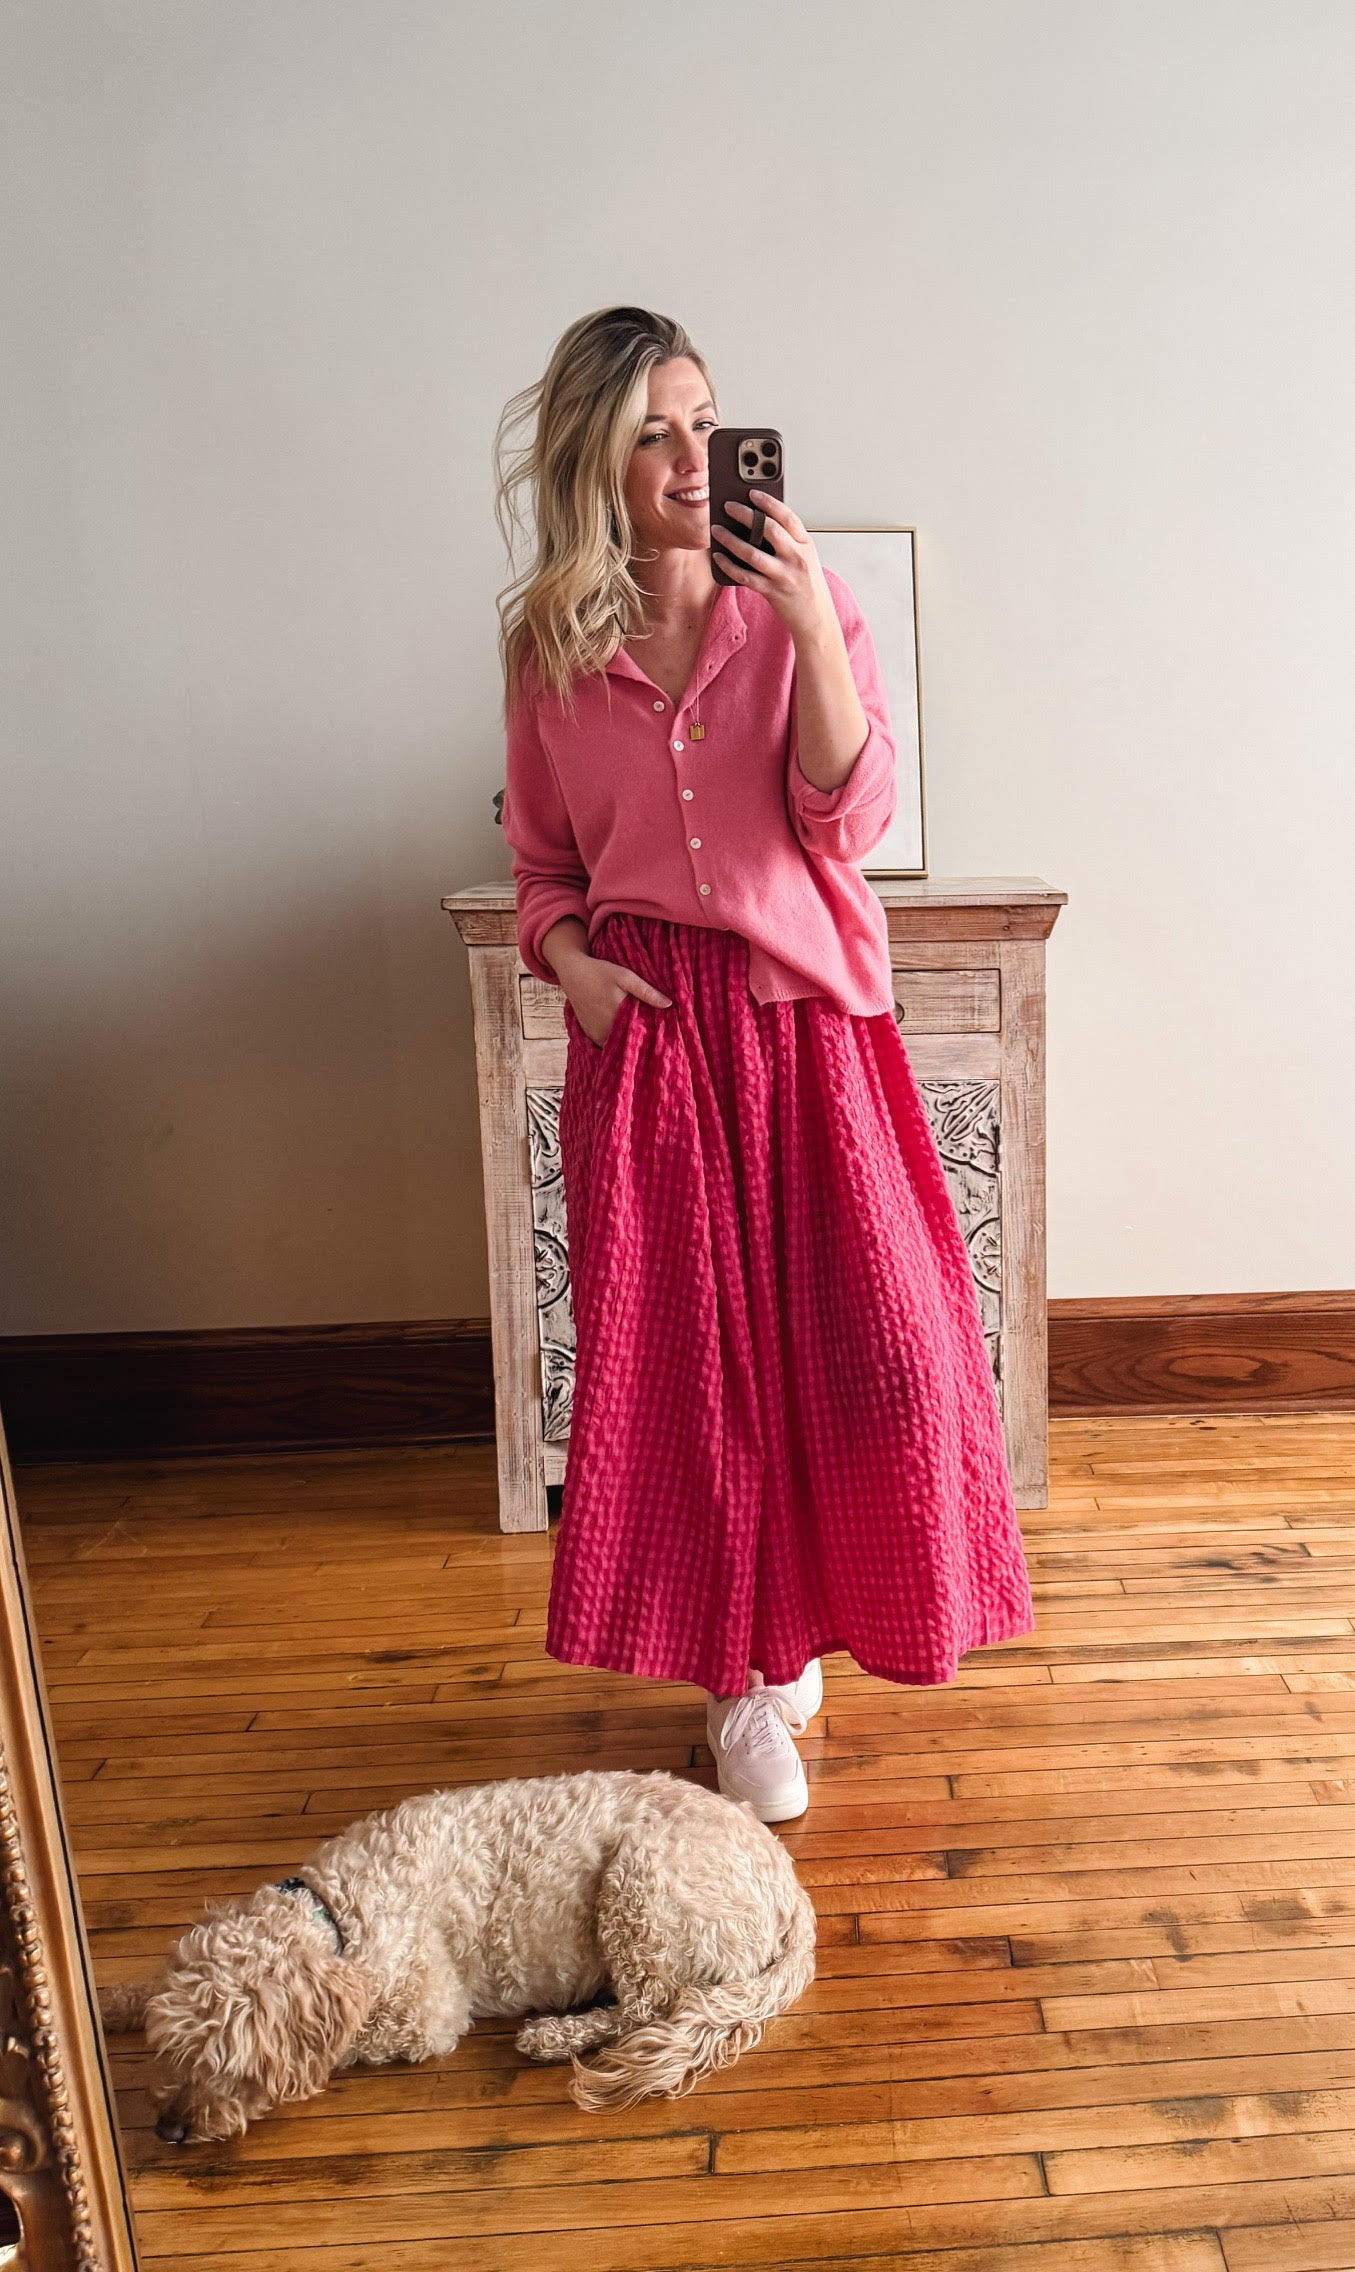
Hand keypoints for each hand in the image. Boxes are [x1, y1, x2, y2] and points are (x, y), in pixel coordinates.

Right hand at [563, 956, 671, 1048]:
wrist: (573, 973)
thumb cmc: (600, 972)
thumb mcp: (625, 976)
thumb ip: (646, 991)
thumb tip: (669, 1004)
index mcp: (617, 1015)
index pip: (642, 1032)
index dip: (653, 1032)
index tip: (665, 1031)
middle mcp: (605, 1029)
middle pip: (630, 1040)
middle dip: (642, 1036)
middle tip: (655, 1031)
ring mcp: (597, 1035)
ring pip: (619, 1044)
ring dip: (629, 1039)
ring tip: (640, 1030)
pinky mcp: (591, 1036)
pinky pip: (608, 1043)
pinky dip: (617, 1039)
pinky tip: (624, 1030)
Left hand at [710, 491, 836, 644]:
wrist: (816, 618)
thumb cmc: (808, 586)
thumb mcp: (805, 558)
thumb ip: (787, 542)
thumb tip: (756, 524)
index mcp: (805, 545)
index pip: (787, 517)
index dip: (769, 502)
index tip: (752, 493)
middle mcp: (796, 557)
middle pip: (769, 529)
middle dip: (746, 515)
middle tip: (728, 506)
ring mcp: (784, 575)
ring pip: (753, 553)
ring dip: (731, 539)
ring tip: (717, 530)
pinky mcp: (772, 592)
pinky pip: (745, 576)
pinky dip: (729, 566)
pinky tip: (718, 557)